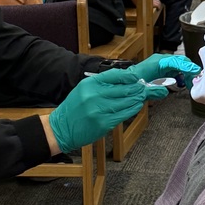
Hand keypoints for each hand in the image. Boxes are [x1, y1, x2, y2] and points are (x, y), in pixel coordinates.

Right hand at [49, 69, 167, 153]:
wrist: (61, 128)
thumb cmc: (73, 109)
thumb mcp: (84, 90)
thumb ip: (101, 85)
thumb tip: (123, 81)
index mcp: (89, 84)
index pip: (114, 75)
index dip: (129, 76)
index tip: (136, 77)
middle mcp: (94, 96)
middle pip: (124, 88)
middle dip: (137, 87)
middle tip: (143, 87)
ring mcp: (99, 110)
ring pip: (126, 101)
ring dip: (137, 98)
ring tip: (142, 96)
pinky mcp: (104, 123)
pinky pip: (124, 114)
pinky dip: (133, 109)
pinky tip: (136, 106)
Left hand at [127, 53, 200, 89]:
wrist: (128, 83)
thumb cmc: (134, 83)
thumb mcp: (144, 88)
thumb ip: (154, 90)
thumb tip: (165, 92)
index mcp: (156, 62)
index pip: (174, 61)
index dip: (186, 66)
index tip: (195, 71)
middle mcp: (161, 61)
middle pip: (180, 62)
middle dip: (189, 69)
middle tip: (196, 79)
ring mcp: (163, 64)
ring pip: (180, 65)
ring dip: (187, 73)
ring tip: (191, 82)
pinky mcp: (164, 69)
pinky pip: (176, 70)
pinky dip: (182, 75)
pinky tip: (184, 82)